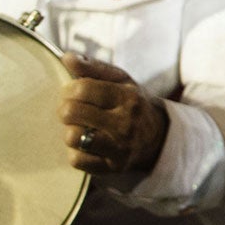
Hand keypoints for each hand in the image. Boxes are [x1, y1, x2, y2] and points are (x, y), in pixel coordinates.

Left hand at [59, 54, 168, 175]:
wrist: (159, 138)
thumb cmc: (132, 105)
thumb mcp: (121, 82)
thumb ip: (94, 68)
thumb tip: (66, 57)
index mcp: (127, 97)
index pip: (82, 88)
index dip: (69, 89)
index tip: (72, 93)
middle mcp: (125, 122)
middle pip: (72, 112)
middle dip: (65, 110)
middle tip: (72, 111)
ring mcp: (119, 147)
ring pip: (73, 137)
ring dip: (70, 132)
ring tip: (79, 128)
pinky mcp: (112, 166)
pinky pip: (77, 160)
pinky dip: (76, 153)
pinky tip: (85, 146)